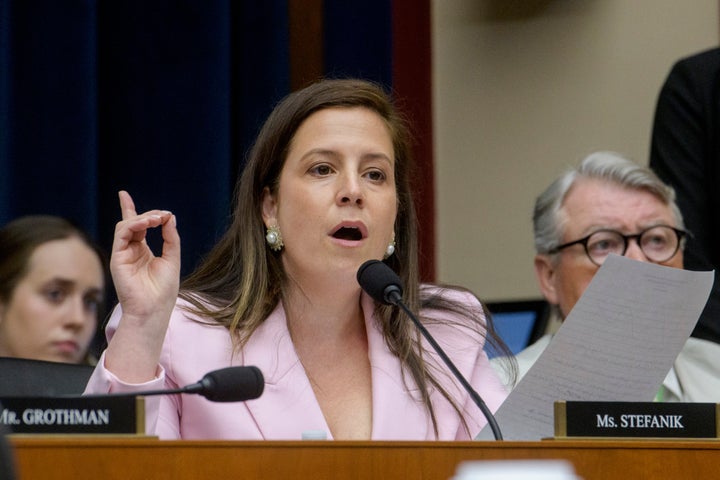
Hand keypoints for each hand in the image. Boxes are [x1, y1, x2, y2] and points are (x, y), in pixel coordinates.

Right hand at [110, 190, 180, 324]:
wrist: (154, 309)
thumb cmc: (163, 290)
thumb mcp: (172, 258)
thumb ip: (170, 237)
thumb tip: (170, 217)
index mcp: (142, 252)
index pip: (135, 226)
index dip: (130, 209)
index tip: (123, 194)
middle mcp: (130, 251)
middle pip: (132, 223)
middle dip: (148, 215)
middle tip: (163, 215)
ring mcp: (122, 254)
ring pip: (126, 226)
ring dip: (142, 218)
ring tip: (157, 218)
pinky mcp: (117, 258)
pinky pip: (121, 233)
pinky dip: (133, 224)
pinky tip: (147, 224)